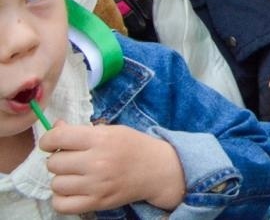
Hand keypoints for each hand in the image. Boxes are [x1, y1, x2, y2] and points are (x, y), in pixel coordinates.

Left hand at [42, 123, 185, 212]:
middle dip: (59, 160)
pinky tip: (73, 191)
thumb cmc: (133, 146)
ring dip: (62, 179)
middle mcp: (97, 162)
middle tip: (72, 159)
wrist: (158, 169)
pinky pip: (61, 205)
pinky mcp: (97, 203)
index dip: (48, 140)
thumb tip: (54, 128)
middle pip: (53, 163)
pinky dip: (61, 199)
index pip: (58, 137)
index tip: (52, 143)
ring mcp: (97, 185)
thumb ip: (81, 130)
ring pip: (56, 184)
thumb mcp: (111, 131)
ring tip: (76, 175)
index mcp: (101, 139)